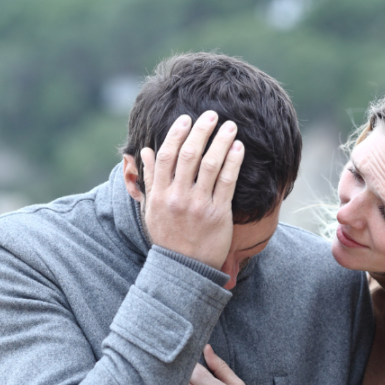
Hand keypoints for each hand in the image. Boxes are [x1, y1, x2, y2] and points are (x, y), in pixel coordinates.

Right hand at [140, 111, 242, 269]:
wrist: (184, 269)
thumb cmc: (168, 237)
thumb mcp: (151, 210)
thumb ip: (150, 179)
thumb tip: (145, 151)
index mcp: (159, 195)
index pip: (166, 155)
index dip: (177, 133)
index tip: (187, 118)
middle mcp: (177, 198)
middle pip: (189, 155)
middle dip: (201, 131)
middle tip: (212, 115)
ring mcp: (198, 206)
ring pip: (211, 165)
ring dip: (221, 141)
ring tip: (230, 126)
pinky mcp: (218, 214)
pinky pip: (227, 182)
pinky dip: (233, 162)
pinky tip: (238, 147)